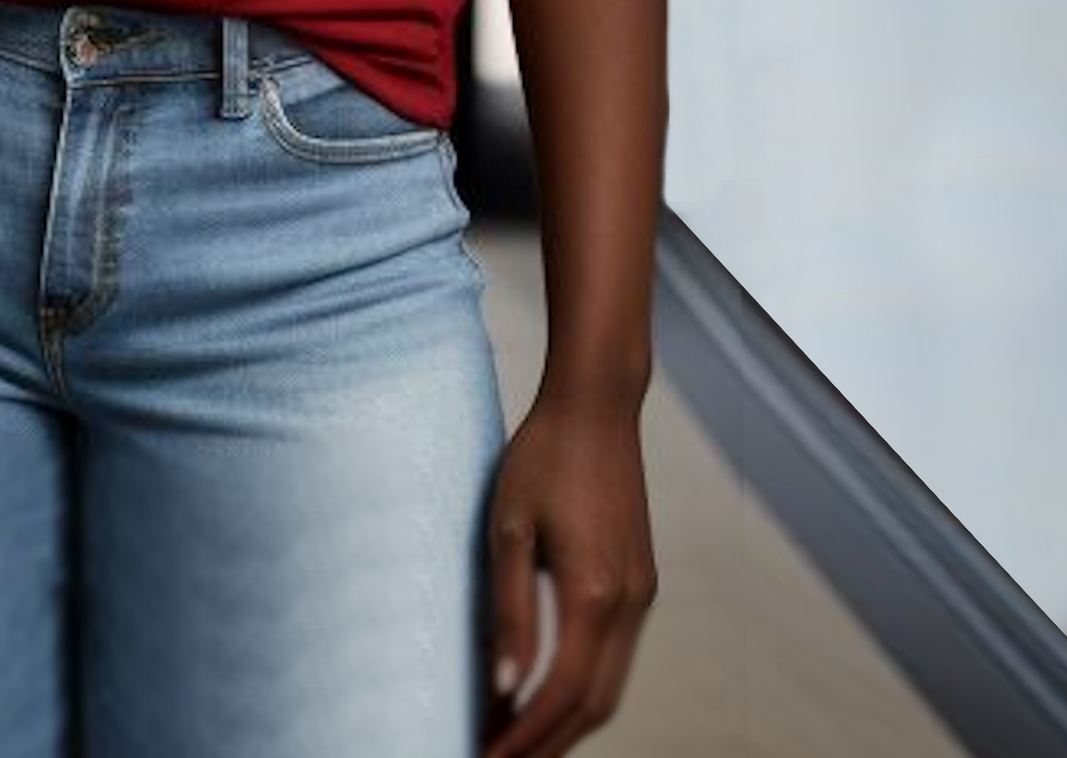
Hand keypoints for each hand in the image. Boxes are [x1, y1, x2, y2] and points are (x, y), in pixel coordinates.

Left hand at [480, 391, 658, 756]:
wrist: (596, 404)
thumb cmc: (543, 455)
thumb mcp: (508, 527)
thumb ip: (511, 610)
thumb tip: (505, 686)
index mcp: (595, 593)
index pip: (561, 695)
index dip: (524, 736)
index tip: (484, 753)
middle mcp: (629, 603)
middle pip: (594, 707)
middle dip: (547, 744)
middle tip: (495, 757)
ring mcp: (642, 593)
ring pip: (610, 687)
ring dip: (565, 721)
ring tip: (514, 734)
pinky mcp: (642, 581)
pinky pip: (617, 656)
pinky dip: (583, 687)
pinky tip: (546, 688)